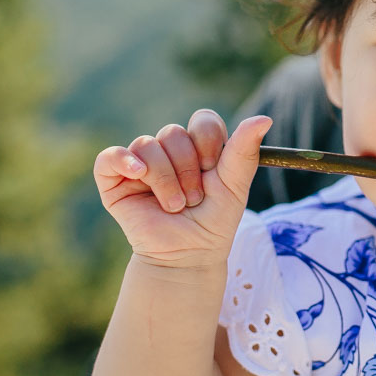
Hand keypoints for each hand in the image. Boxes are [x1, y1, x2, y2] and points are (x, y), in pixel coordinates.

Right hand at [93, 111, 269, 266]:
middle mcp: (168, 151)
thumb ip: (245, 151)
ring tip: (175, 206)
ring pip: (146, 145)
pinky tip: (138, 173)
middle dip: (187, 168)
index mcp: (198, 147)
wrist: (188, 256)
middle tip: (194, 198)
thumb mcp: (235, 185)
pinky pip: (110, 157)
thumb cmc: (214, 222)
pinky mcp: (114, 181)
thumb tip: (264, 119)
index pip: (202, 121)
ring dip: (165, 179)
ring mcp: (140, 164)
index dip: (207, 141)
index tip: (213, 168)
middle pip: (173, 133)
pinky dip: (123, 159)